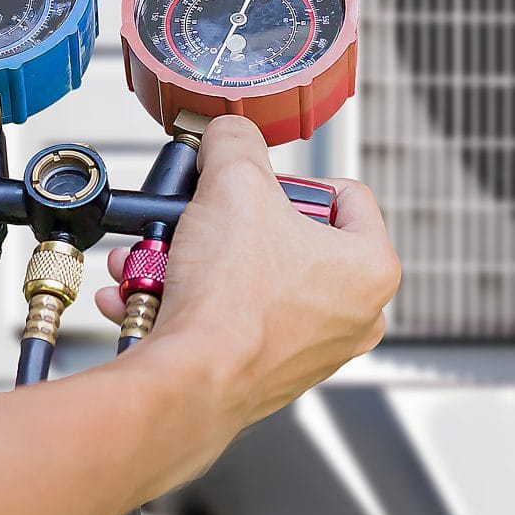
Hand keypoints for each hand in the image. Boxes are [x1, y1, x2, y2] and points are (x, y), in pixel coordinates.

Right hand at [96, 115, 397, 433]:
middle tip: (201, 217)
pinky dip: (184, 303)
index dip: (292, 180)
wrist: (190, 382)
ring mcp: (311, 351)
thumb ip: (236, 142)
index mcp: (372, 268)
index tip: (257, 186)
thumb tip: (229, 132)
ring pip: (247, 280)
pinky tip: (142, 292)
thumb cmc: (232, 299)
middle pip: (288, 239)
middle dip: (228, 224)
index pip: (345, 195)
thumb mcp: (234, 184)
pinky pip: (225, 321)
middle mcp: (353, 316)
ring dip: (194, 262)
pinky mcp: (266, 375)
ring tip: (155, 254)